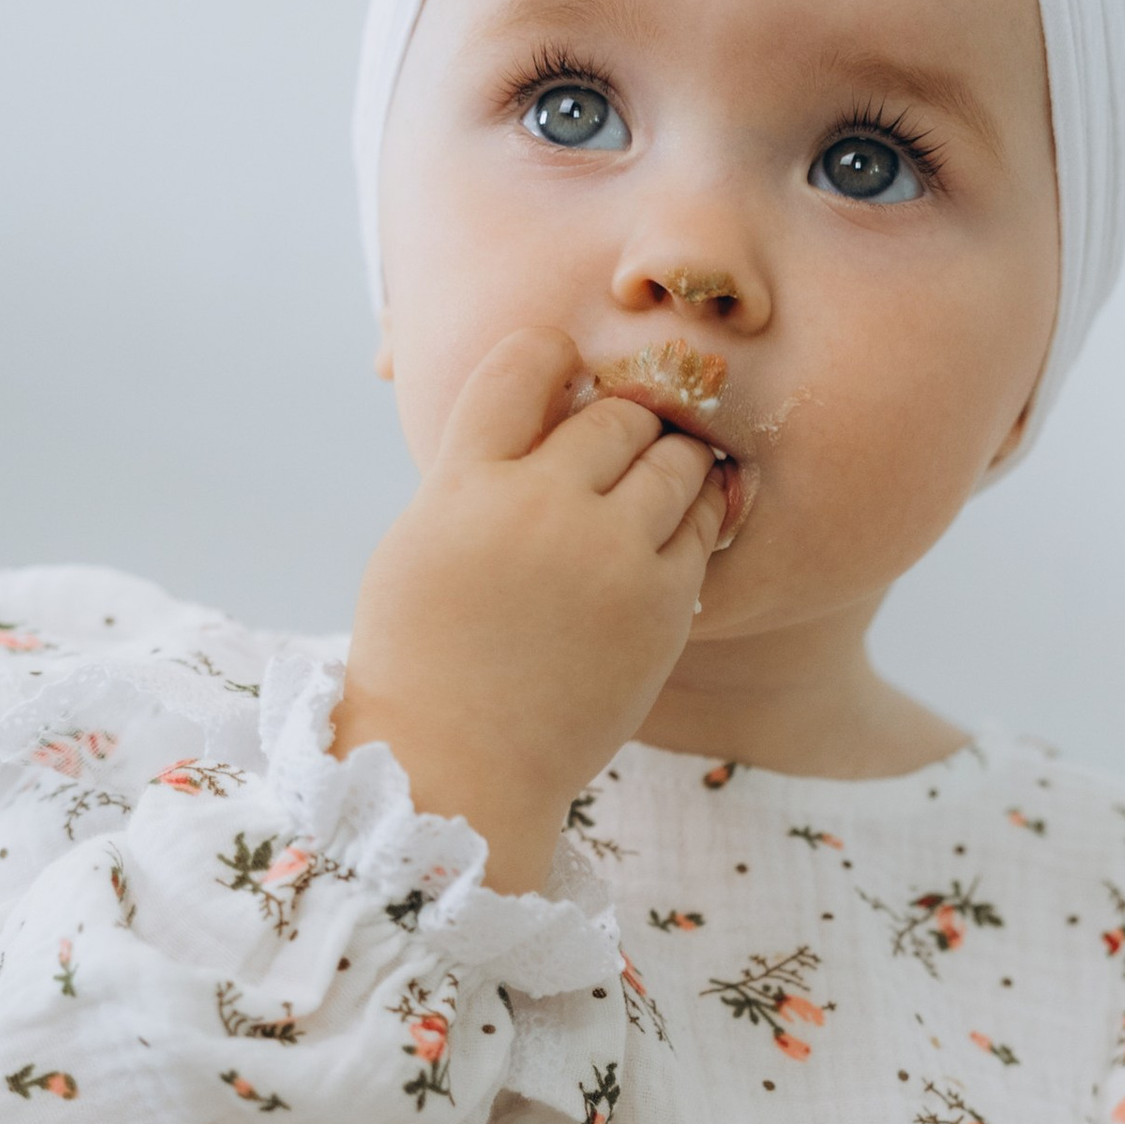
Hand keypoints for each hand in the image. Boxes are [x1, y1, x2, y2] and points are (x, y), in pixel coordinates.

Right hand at [335, 328, 737, 889]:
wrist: (460, 767)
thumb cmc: (429, 653)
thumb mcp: (420, 541)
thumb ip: (478, 469)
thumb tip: (550, 403)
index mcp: (464, 484)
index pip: (524, 362)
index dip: (553, 356)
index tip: (563, 373)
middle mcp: (539, 507)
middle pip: (616, 412)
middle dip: (620, 423)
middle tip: (614, 451)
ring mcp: (607, 557)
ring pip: (674, 459)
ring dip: (670, 461)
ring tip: (650, 486)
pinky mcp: (661, 605)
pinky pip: (704, 524)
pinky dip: (697, 514)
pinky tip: (674, 530)